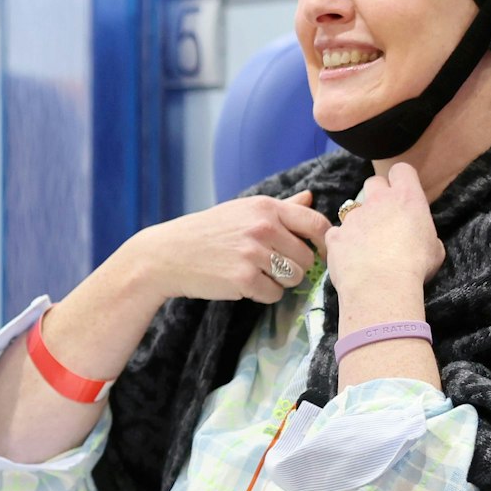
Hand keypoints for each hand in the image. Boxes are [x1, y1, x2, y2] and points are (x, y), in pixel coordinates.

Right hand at [128, 190, 329, 305]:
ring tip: (255, 274)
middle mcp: (263, 227)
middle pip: (307, 257)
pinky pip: (274, 295)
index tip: (316, 253)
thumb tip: (310, 196)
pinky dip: (263, 295)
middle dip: (294, 267)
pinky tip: (244, 285)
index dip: (323, 243)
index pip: (316, 224)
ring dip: (280, 282)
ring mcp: (253, 253)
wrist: (167, 254)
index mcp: (266, 207)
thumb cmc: (206, 232)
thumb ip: (280, 206)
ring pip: (294, 278)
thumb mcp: (241, 210)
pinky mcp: (243, 279)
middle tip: (271, 267)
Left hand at [325, 162, 443, 295]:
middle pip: (373, 182)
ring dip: (359, 223)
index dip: (402, 179)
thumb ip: (423, 233)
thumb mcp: (434, 248)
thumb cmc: (416, 267)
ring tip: (367, 247)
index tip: (403, 193)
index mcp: (406, 198)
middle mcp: (377, 201)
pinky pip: (337, 233)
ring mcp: (352, 217)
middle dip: (377, 195)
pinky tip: (351, 259)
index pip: (402, 170)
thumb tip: (416, 236)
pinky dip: (342, 243)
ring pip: (352, 210)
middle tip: (384, 218)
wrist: (381, 286)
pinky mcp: (334, 235)